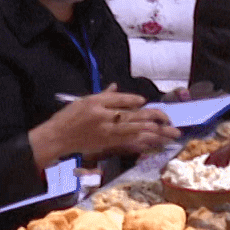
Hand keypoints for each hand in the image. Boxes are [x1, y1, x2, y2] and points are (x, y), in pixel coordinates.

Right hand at [30, 90, 177, 164]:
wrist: (58, 137)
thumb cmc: (69, 117)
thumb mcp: (84, 100)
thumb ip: (103, 95)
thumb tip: (115, 87)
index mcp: (97, 103)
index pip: (120, 99)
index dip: (134, 101)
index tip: (145, 102)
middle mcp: (104, 116)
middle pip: (134, 116)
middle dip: (155, 119)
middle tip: (171, 121)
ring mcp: (107, 131)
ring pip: (135, 130)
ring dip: (155, 132)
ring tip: (170, 134)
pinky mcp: (107, 142)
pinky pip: (129, 141)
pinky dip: (143, 141)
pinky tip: (154, 142)